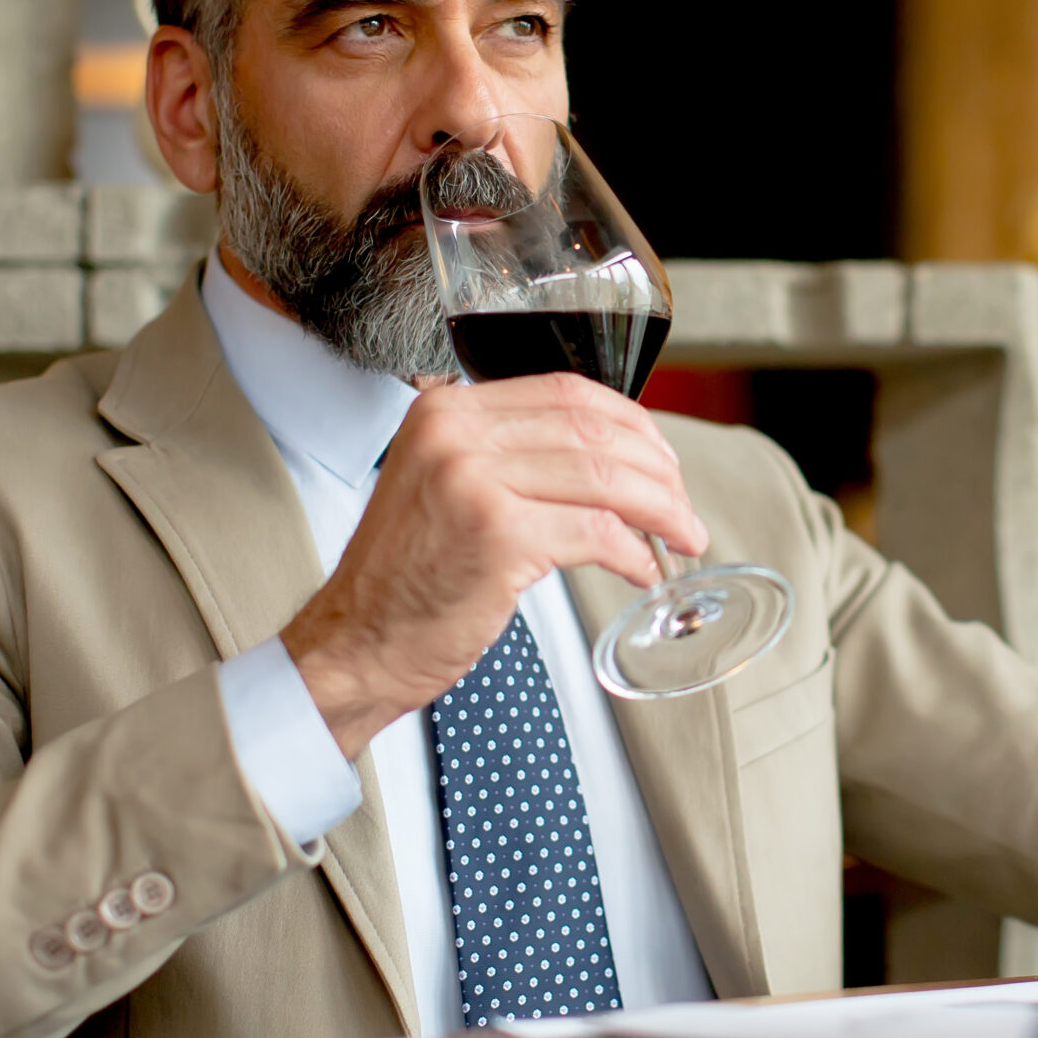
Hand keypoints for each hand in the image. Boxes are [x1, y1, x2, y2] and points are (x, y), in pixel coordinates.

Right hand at [278, 373, 708, 755]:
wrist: (354, 644)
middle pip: (593, 432)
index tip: (661, 460)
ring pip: (604, 479)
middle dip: (657, 470)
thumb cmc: (407, 579)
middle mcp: (455, 432)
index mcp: (446, 409)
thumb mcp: (446, 487)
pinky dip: (633, 552)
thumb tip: (611, 457)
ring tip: (682, 538)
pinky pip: (596, 533)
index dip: (631, 425)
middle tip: (682, 507)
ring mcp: (474, 480)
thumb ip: (511, 457)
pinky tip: (643, 569)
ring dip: (660, 511)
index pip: (567, 393)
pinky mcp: (497, 535)